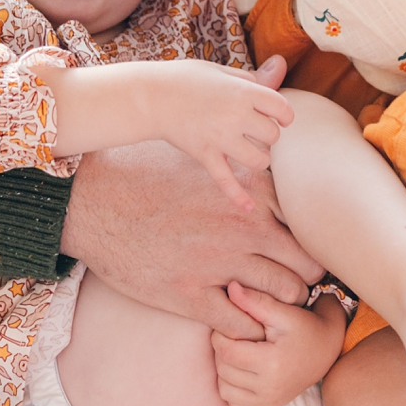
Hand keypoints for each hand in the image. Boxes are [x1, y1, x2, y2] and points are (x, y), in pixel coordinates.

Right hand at [60, 142, 319, 338]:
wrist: (93, 201)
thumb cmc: (146, 170)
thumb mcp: (202, 150)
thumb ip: (245, 145)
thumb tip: (277, 78)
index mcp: (251, 189)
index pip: (311, 221)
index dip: (312, 238)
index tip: (304, 246)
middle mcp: (243, 226)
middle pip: (308, 264)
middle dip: (307, 275)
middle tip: (296, 281)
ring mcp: (219, 263)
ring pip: (285, 296)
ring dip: (284, 304)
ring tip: (274, 303)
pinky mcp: (191, 296)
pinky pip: (244, 325)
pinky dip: (249, 328)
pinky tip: (241, 319)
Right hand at [142, 58, 294, 211]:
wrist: (151, 96)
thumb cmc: (188, 80)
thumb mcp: (223, 72)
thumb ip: (254, 77)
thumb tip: (281, 64)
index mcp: (242, 92)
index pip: (281, 107)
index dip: (284, 114)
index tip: (279, 116)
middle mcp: (235, 115)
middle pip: (273, 136)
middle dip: (269, 135)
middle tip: (256, 132)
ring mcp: (220, 138)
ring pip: (258, 160)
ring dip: (260, 159)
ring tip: (252, 153)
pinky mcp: (205, 155)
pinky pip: (226, 181)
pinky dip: (237, 196)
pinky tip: (248, 207)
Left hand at [212, 282, 346, 405]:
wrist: (328, 351)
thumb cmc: (307, 327)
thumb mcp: (285, 310)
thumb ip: (256, 300)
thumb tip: (231, 287)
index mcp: (272, 364)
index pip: (226, 350)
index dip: (221, 333)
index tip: (232, 322)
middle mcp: (269, 389)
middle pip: (223, 368)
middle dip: (223, 348)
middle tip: (236, 334)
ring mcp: (267, 402)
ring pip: (223, 386)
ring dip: (225, 367)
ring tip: (241, 350)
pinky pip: (232, 400)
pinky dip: (231, 385)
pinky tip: (244, 368)